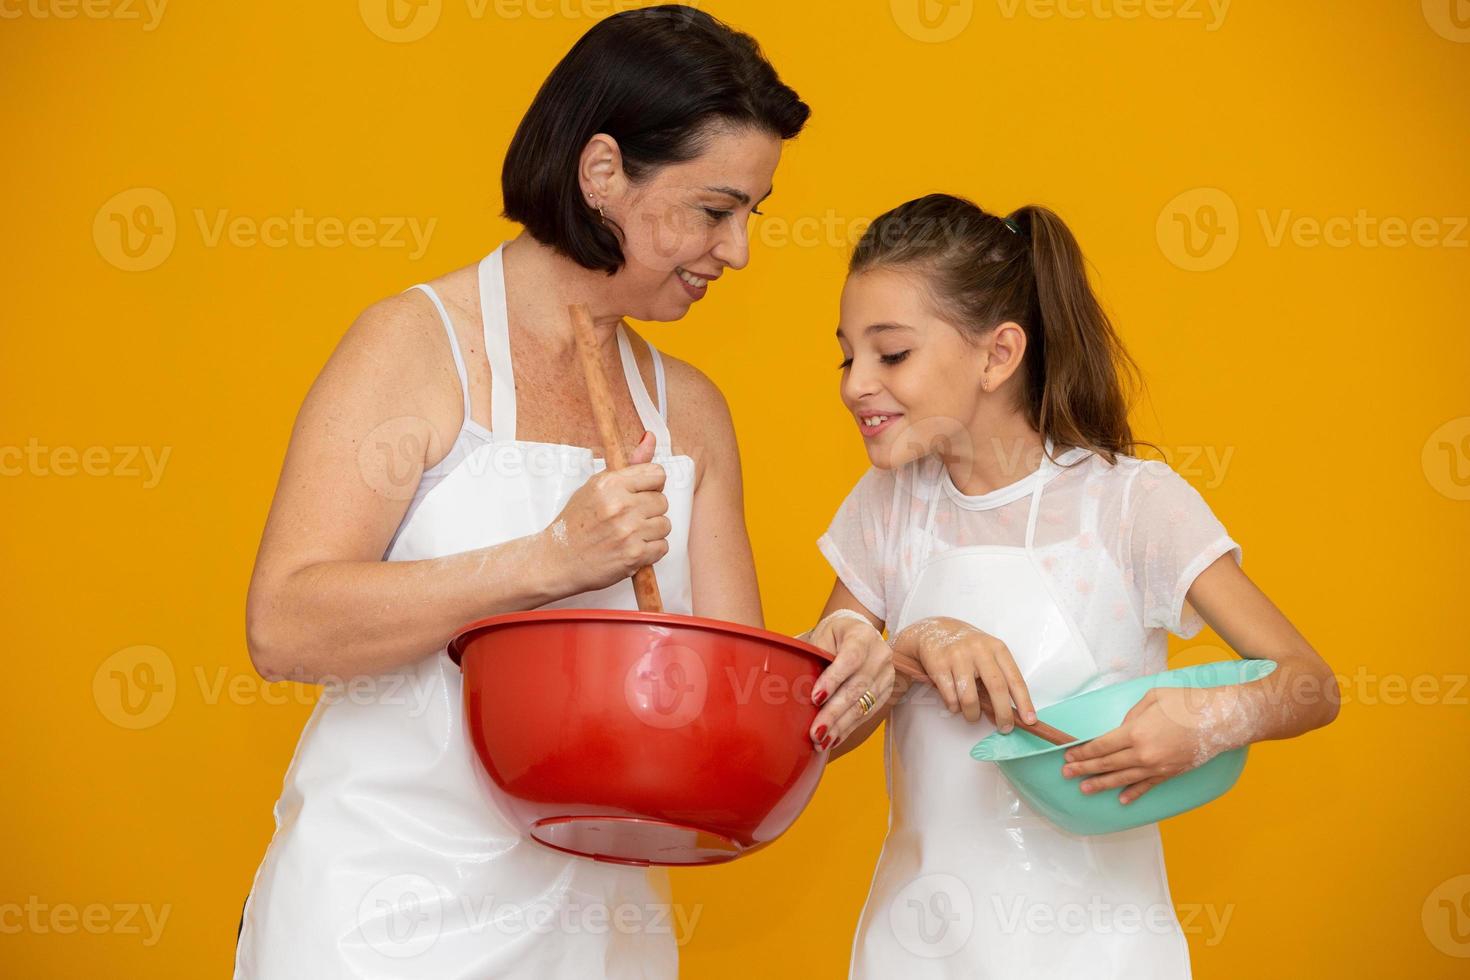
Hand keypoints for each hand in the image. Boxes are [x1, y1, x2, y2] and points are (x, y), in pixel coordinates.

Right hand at [544, 431, 670, 593]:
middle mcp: (620, 505)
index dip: (652, 485)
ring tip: (630, 534)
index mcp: (610, 484)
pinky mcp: (633, 555)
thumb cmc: (576, 523)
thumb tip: (650, 438)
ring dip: (651, 532)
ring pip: (665, 525)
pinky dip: (651, 551)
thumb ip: (630, 466)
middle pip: (663, 501)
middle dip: (650, 511)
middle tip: (630, 518)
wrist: (557, 560)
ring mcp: (628, 531)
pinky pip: (662, 547)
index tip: (642, 494)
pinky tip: (632, 548)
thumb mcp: (596, 487)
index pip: (657, 474)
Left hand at [806, 610, 895, 749]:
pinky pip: (867, 713)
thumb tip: (795, 687)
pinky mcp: (886, 691)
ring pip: (863, 705)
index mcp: (862, 635)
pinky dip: (849, 727)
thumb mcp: (821, 636)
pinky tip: (834, 737)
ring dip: (840, 726)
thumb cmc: (834, 635)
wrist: (858, 632)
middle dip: (834, 713)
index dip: (833, 679)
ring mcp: (886, 674)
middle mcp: (879, 654)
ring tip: (821, 741)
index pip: (850, 659)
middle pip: (856, 688)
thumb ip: (813, 657)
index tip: (816, 698)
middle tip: (815, 731)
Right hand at [902, 617, 1035, 731]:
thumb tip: (1005, 712)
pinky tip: (955, 704)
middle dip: (1003, 713)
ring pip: (970, 698)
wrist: (933, 630)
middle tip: (1005, 727)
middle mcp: (979, 650)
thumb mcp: (987, 654)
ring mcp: (958, 657)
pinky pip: (950, 697)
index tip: (1030, 720)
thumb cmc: (966, 647)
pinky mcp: (939, 665)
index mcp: (997, 648)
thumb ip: (997, 678)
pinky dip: (954, 707)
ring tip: (972, 715)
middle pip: (997, 688)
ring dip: (973, 714)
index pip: (1015, 678)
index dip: (1024, 702)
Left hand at [1060, 686, 1255, 804]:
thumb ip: (1132, 715)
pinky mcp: (1170, 772)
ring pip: (1123, 778)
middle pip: (1107, 763)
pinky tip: (1121, 799)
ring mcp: (1157, 766)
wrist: (1221, 719)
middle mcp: (1143, 753)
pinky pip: (1147, 785)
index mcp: (1135, 731)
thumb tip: (1122, 728)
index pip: (1101, 745)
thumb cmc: (1187, 702)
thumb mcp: (1152, 697)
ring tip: (1085, 789)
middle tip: (1067, 774)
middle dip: (1085, 769)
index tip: (1069, 755)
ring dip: (1102, 784)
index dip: (1083, 752)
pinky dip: (1133, 793)